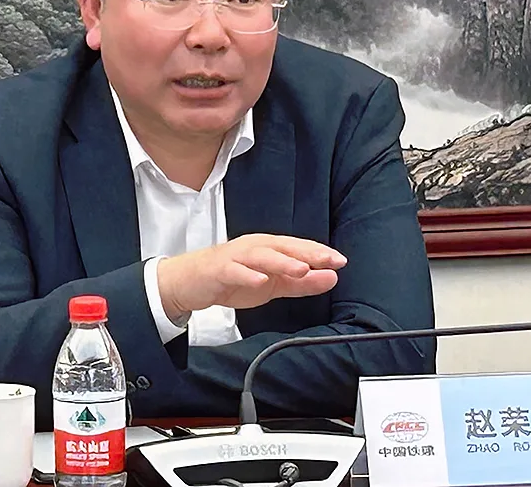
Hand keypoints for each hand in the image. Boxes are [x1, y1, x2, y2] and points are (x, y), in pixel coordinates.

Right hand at [156, 233, 346, 323]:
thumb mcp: (272, 284)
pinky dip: (248, 275)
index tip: (340, 261)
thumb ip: (301, 283)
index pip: (298, 248)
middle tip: (329, 260)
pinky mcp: (218, 269)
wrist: (190, 281)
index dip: (319, 253)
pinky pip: (234, 271)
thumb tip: (331, 278)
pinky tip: (260, 281)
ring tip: (301, 269)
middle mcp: (254, 247)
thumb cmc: (232, 278)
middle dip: (307, 253)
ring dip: (282, 262)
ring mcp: (236, 257)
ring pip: (262, 256)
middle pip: (283, 247)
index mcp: (269, 248)